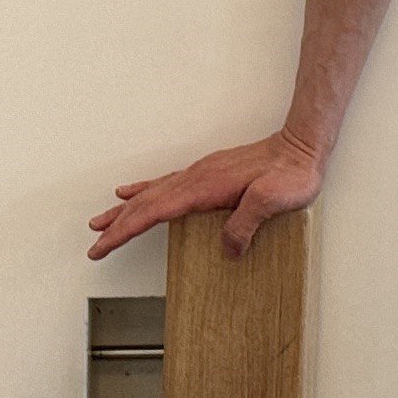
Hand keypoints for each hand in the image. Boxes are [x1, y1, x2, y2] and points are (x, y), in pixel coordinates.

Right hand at [87, 129, 322, 262]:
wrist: (302, 147)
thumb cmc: (291, 174)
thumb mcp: (273, 201)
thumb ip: (246, 224)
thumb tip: (227, 250)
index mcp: (204, 187)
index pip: (154, 212)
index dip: (125, 231)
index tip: (103, 246)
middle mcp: (196, 178)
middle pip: (145, 203)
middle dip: (117, 225)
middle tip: (94, 244)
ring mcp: (200, 174)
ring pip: (152, 193)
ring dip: (125, 210)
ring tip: (101, 221)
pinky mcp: (207, 174)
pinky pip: (166, 184)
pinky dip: (145, 192)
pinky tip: (134, 192)